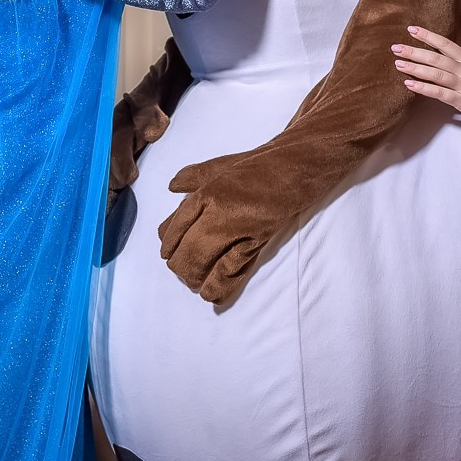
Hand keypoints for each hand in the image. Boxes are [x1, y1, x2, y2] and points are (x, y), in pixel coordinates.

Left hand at [159, 162, 277, 305]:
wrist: (293, 169)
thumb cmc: (256, 165)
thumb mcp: (219, 165)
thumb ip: (192, 177)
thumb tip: (172, 186)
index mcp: (204, 194)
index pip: (173, 229)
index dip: (168, 246)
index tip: (167, 254)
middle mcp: (216, 214)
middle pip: (185, 251)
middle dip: (180, 266)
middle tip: (181, 268)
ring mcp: (236, 231)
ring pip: (203, 264)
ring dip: (194, 278)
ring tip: (194, 282)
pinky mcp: (255, 243)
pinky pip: (232, 271)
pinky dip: (218, 286)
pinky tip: (211, 294)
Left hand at [392, 26, 460, 131]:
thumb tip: (458, 62)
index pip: (446, 44)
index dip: (429, 36)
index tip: (412, 29)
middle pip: (436, 57)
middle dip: (415, 51)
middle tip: (395, 47)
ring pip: (435, 73)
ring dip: (415, 68)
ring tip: (398, 64)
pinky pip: (439, 93)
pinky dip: (424, 88)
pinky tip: (410, 85)